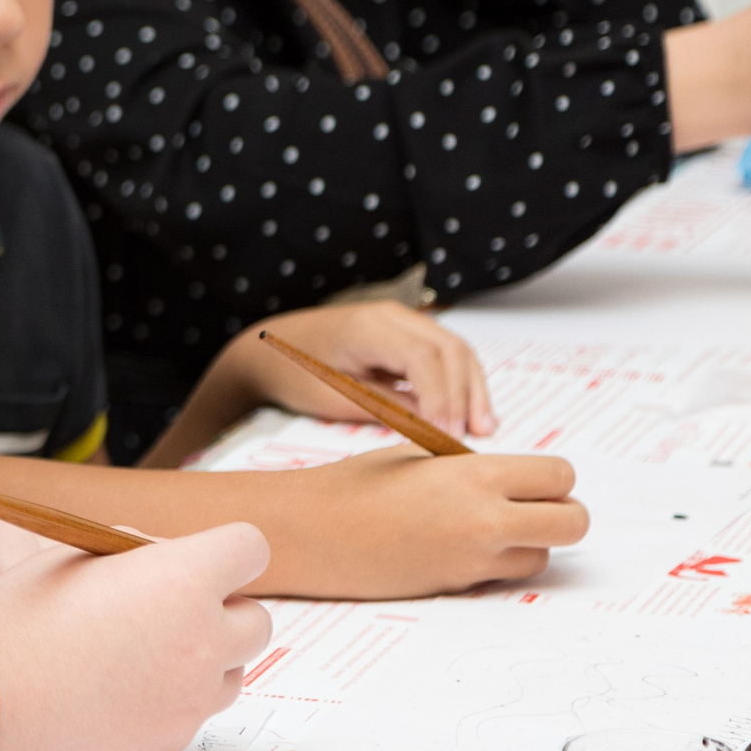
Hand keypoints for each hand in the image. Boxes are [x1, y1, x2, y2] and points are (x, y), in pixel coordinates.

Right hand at [0, 523, 269, 750]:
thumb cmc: (19, 623)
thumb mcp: (71, 556)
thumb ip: (134, 554)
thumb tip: (161, 558)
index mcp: (180, 580)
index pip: (250, 549)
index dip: (225, 551)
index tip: (202, 559)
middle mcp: (200, 642)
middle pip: (256, 620)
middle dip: (223, 611)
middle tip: (172, 611)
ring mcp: (190, 699)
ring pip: (232, 674)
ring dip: (205, 661)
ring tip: (144, 656)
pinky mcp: (170, 742)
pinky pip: (192, 714)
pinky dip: (170, 702)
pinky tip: (118, 693)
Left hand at [244, 302, 494, 436]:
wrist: (270, 348)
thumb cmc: (294, 373)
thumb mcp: (336, 398)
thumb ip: (388, 408)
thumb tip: (437, 425)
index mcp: (368, 328)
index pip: (424, 358)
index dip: (442, 398)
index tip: (447, 433)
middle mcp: (392, 315)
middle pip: (450, 349)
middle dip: (466, 394)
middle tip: (472, 435)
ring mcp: (401, 320)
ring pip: (455, 349)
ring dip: (471, 389)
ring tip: (481, 428)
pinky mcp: (405, 333)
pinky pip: (443, 354)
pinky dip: (459, 382)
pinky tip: (467, 412)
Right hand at [266, 447, 584, 598]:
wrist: (313, 532)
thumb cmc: (358, 484)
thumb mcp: (420, 457)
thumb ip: (474, 469)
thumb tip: (513, 481)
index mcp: (476, 475)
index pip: (561, 476)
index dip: (552, 476)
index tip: (531, 476)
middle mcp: (485, 521)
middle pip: (573, 524)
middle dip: (562, 513)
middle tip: (533, 505)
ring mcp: (474, 561)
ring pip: (543, 557)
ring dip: (530, 542)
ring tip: (488, 527)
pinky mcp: (458, 588)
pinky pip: (503, 576)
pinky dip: (496, 562)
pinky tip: (459, 545)